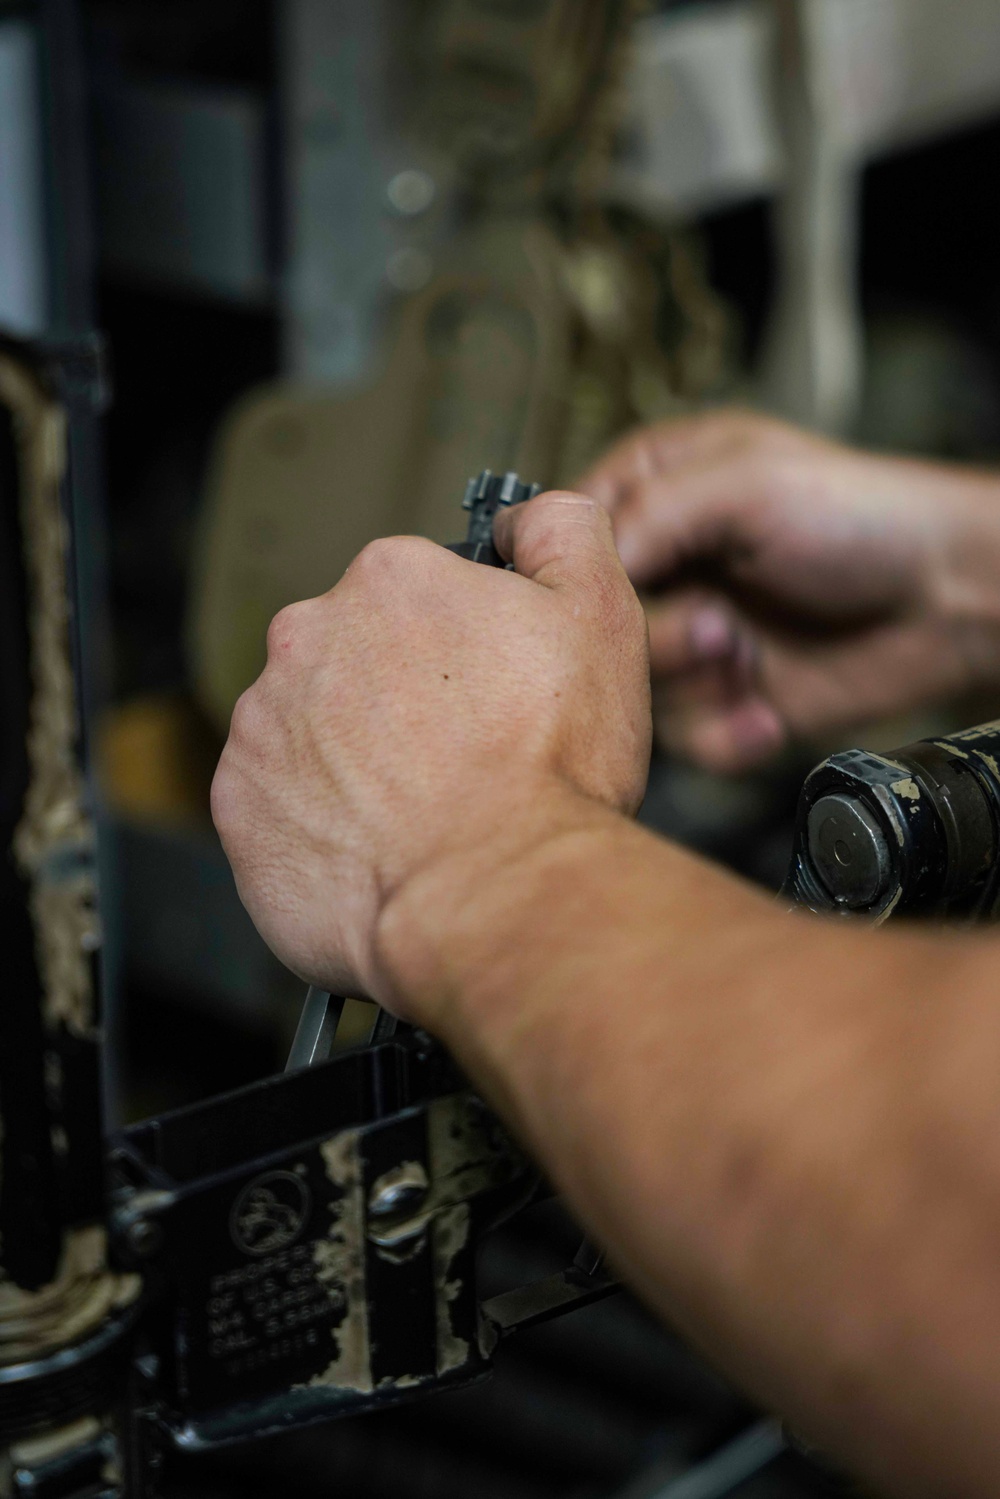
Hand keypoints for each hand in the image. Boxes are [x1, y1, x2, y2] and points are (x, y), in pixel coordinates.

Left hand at [211, 493, 649, 1003]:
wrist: (499, 897)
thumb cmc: (550, 770)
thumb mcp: (602, 615)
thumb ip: (562, 531)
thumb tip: (525, 517)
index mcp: (391, 581)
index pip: (414, 598)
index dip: (458, 648)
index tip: (482, 693)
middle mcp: (309, 637)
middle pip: (353, 660)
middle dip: (397, 700)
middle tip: (459, 758)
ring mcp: (264, 724)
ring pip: (311, 732)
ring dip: (354, 761)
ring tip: (422, 811)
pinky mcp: (240, 808)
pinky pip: (278, 806)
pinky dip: (318, 824)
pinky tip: (379, 847)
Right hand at [579, 410, 999, 772]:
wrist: (948, 598)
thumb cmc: (865, 516)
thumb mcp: (747, 484)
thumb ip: (652, 514)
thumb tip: (584, 561)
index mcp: (659, 497)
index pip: (571, 538)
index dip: (578, 572)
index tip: (607, 593)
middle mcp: (670, 570)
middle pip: (593, 626)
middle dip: (651, 638)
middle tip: (711, 627)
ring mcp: (694, 639)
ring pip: (632, 689)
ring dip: (693, 685)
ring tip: (746, 660)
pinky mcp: (726, 700)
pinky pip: (684, 740)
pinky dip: (724, 735)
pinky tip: (764, 712)